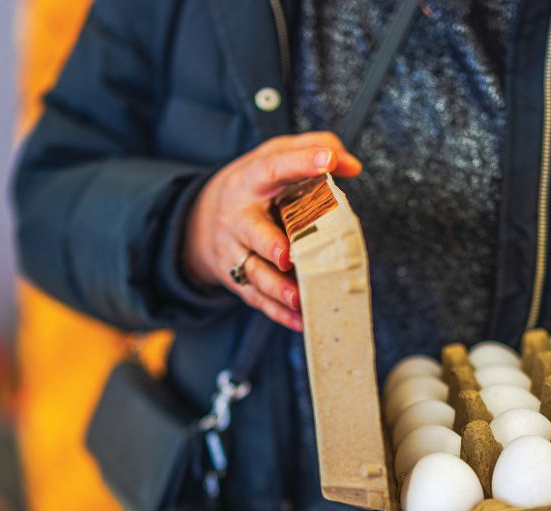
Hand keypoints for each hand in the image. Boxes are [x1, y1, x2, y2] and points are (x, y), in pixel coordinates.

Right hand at [183, 132, 362, 330]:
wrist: (198, 221)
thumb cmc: (250, 188)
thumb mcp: (272, 157)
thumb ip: (312, 149)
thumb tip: (352, 165)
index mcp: (252, 181)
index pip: (275, 167)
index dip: (301, 162)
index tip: (327, 160)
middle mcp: (240, 218)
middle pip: (254, 232)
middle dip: (270, 244)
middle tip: (288, 254)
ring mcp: (236, 252)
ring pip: (255, 273)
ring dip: (276, 288)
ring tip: (298, 297)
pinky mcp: (238, 280)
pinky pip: (258, 300)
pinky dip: (279, 313)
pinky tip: (301, 320)